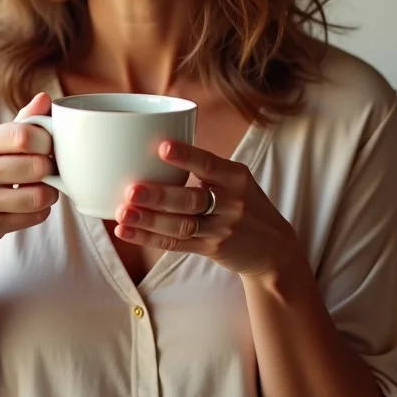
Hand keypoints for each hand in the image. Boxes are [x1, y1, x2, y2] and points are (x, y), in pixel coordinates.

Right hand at [0, 93, 59, 243]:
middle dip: (51, 168)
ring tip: (43, 187)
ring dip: (51, 192)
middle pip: (35, 167)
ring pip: (39, 196)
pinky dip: (41, 211)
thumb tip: (45, 98)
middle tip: (48, 169)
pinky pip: (34, 217)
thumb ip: (25, 120)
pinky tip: (29, 205)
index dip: (47, 141)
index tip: (48, 145)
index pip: (25, 136)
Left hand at [114, 141, 297, 279]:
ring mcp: (222, 228)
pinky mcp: (211, 249)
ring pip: (181, 224)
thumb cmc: (244, 204)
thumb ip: (206, 169)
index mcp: (236, 177)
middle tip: (131, 190)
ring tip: (122, 213)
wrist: (274, 248)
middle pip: (191, 199)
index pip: (209, 164)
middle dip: (159, 196)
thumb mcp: (235, 181)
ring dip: (149, 220)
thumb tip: (153, 149)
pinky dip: (149, 237)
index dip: (185, 156)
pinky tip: (127, 231)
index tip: (161, 147)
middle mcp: (231, 202)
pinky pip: (176, 243)